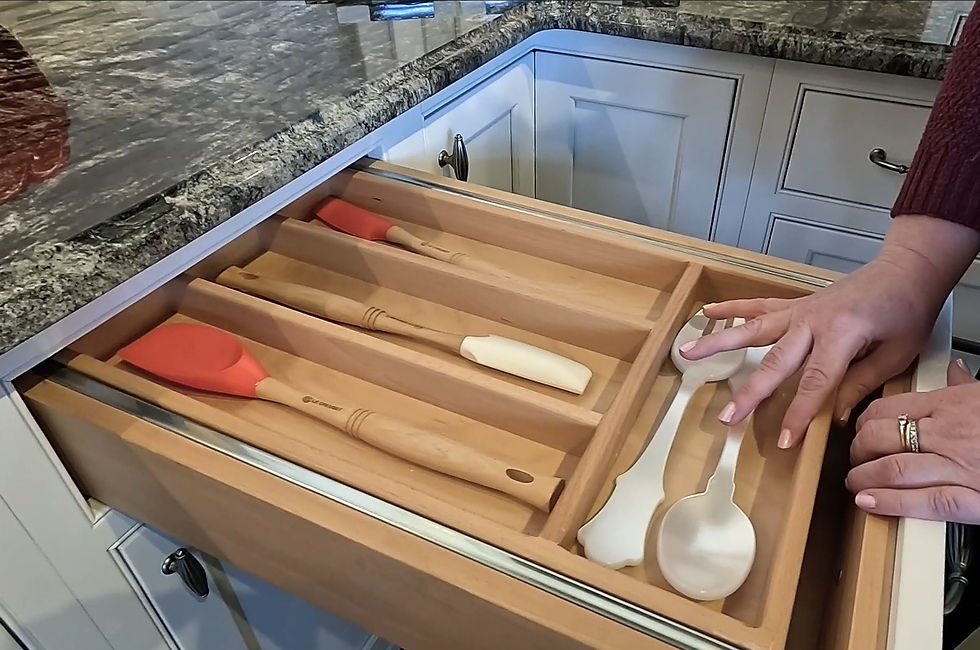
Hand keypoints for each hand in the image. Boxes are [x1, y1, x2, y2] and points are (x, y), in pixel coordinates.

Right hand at [678, 215, 978, 447]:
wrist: (906, 270)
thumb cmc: (907, 312)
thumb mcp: (896, 354)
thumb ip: (861, 384)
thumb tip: (834, 419)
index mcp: (843, 335)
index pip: (816, 382)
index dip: (798, 413)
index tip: (782, 440)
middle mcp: (813, 322)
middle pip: (775, 361)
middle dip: (750, 392)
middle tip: (726, 417)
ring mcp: (800, 310)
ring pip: (753, 329)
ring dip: (719, 341)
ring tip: (687, 352)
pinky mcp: (796, 304)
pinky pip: (759, 307)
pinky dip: (732, 308)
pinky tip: (706, 312)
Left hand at [847, 359, 979, 522]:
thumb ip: (967, 384)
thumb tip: (955, 369)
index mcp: (951, 405)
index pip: (887, 409)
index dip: (863, 424)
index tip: (856, 433)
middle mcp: (949, 433)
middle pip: (881, 438)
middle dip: (857, 452)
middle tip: (851, 462)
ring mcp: (961, 466)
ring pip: (894, 468)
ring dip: (864, 479)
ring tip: (854, 484)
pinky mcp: (976, 498)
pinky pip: (926, 501)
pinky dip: (892, 503)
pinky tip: (870, 504)